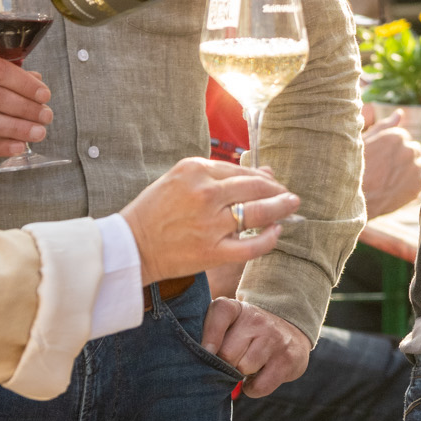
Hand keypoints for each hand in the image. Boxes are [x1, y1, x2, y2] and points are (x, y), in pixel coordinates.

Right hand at [121, 157, 303, 281]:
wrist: (130, 246)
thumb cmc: (155, 211)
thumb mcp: (182, 181)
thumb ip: (222, 175)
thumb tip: (266, 173)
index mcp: (195, 169)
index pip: (241, 171)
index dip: (263, 178)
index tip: (273, 183)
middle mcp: (205, 193)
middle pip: (255, 187)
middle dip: (278, 191)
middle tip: (290, 195)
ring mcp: (209, 223)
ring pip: (258, 212)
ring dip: (281, 208)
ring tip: (291, 207)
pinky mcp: (211, 251)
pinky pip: (251, 245)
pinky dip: (269, 239)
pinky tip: (276, 232)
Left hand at [200, 299, 311, 397]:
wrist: (290, 332)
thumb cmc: (247, 334)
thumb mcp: (228, 324)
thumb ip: (207, 334)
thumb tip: (194, 362)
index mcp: (237, 308)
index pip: (220, 312)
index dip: (210, 335)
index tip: (207, 351)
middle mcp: (257, 319)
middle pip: (227, 353)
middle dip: (223, 364)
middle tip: (229, 363)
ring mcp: (275, 338)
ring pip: (244, 368)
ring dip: (239, 376)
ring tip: (244, 368)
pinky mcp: (288, 359)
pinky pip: (259, 386)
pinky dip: (253, 389)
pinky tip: (256, 378)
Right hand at [360, 103, 420, 218]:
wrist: (350, 200)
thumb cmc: (352, 168)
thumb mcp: (364, 142)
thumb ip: (384, 127)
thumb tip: (400, 114)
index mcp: (396, 136)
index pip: (404, 137)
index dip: (392, 148)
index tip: (381, 158)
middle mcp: (408, 150)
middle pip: (414, 150)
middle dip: (404, 157)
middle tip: (387, 170)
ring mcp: (415, 168)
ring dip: (413, 169)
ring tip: (393, 179)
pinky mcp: (418, 186)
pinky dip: (414, 183)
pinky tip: (398, 188)